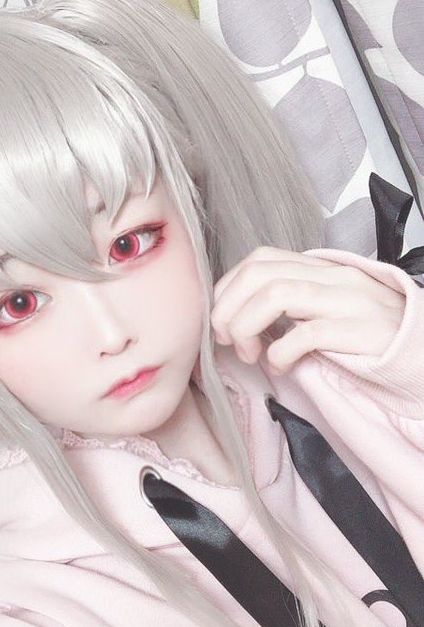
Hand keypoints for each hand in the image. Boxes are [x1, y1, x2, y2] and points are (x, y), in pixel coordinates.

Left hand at [210, 246, 406, 372]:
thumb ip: (291, 306)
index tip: (222, 322)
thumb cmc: (370, 338)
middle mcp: (333, 276)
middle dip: (228, 309)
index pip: (260, 259)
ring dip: (247, 327)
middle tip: (228, 342)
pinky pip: (306, 334)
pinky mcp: (361, 330)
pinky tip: (281, 367)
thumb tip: (239, 320)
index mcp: (322, 269)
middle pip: (260, 274)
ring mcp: (348, 300)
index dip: (228, 289)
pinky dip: (280, 353)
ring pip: (276, 294)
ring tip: (251, 354)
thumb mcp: (326, 311)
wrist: (422, 354)